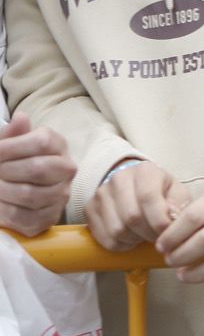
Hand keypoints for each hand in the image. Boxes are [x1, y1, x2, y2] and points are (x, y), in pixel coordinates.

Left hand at [0, 113, 76, 235]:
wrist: (15, 186)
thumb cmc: (11, 160)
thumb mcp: (9, 144)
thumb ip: (13, 133)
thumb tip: (21, 118)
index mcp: (58, 145)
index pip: (41, 142)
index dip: (11, 147)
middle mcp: (66, 169)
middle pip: (38, 169)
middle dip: (6, 171)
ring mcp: (61, 195)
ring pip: (31, 195)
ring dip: (3, 191)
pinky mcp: (50, 217)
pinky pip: (26, 217)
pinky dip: (4, 211)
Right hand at [85, 160, 188, 250]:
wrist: (135, 185)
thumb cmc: (161, 191)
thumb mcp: (177, 193)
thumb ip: (179, 205)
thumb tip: (172, 220)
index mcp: (145, 171)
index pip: (148, 198)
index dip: (160, 221)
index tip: (168, 232)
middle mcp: (119, 179)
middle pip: (132, 217)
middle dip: (149, 233)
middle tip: (159, 237)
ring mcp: (101, 194)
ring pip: (117, 230)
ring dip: (135, 240)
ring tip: (145, 234)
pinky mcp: (89, 210)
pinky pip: (105, 239)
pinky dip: (121, 245)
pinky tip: (131, 237)